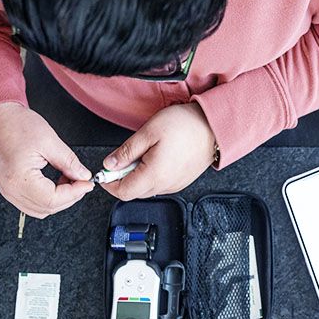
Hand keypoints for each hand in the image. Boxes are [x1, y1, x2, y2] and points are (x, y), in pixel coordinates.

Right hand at [0, 102, 94, 217]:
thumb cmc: (15, 124)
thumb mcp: (49, 140)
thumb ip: (68, 162)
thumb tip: (83, 176)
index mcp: (19, 178)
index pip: (53, 199)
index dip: (74, 193)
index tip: (87, 183)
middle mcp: (11, 190)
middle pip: (47, 208)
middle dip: (69, 197)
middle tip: (81, 180)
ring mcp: (8, 191)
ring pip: (40, 209)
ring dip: (59, 199)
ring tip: (69, 179)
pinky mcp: (9, 188)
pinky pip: (31, 203)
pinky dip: (47, 197)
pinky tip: (55, 182)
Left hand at [100, 103, 216, 201]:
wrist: (213, 125)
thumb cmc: (185, 125)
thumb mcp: (148, 132)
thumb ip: (126, 151)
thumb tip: (109, 164)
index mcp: (155, 175)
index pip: (123, 192)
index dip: (109, 184)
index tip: (104, 173)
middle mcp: (166, 185)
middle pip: (134, 193)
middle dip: (122, 179)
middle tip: (122, 158)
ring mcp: (175, 185)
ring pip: (146, 189)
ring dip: (137, 176)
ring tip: (143, 153)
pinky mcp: (181, 181)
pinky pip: (159, 184)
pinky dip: (150, 175)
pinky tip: (154, 157)